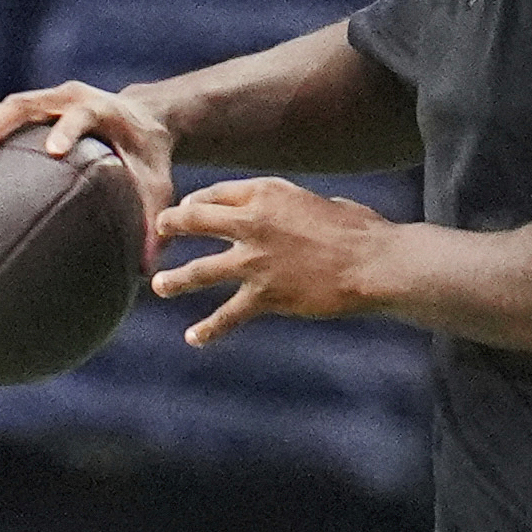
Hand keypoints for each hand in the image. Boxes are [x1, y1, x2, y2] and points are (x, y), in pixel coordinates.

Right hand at [0, 81, 177, 262]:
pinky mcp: (18, 113)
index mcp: (99, 109)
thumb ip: (152, 224)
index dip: (67, 128)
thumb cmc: (147, 157)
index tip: (54, 151)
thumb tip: (145, 275)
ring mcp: (36, 103)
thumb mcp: (157, 186)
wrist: (140, 118)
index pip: (80, 114)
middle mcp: (61, 99)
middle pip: (19, 106)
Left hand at [151, 177, 389, 345]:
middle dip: (172, 226)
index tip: (188, 208)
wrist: (373, 263)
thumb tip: (291, 219)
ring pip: (200, 270)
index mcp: (267, 193)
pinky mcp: (264, 295)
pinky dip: (208, 329)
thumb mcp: (321, 203)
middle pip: (196, 221)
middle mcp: (252, 222)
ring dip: (176, 280)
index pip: (217, 193)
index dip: (197, 201)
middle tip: (158, 231)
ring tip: (159, 285)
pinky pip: (227, 315)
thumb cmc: (360, 230)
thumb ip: (294, 209)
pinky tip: (194, 338)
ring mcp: (254, 261)